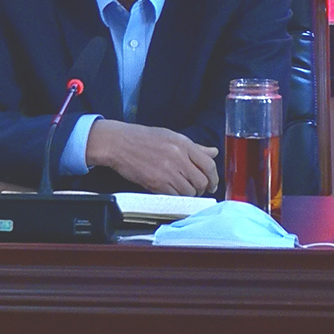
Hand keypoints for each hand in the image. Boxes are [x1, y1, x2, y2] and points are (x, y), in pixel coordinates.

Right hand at [86, 121, 218, 195]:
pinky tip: (173, 192)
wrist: (119, 143)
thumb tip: (213, 152)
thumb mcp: (171, 136)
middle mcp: (178, 157)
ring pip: (190, 191)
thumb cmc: (143, 138)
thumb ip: (195, 147)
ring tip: (184, 190)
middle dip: (203, 188)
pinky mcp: (157, 184)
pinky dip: (177, 197)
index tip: (212, 183)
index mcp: (183, 144)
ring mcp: (168, 171)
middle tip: (199, 189)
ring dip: (190, 194)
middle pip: (201, 181)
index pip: (209, 164)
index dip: (214, 178)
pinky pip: (175, 196)